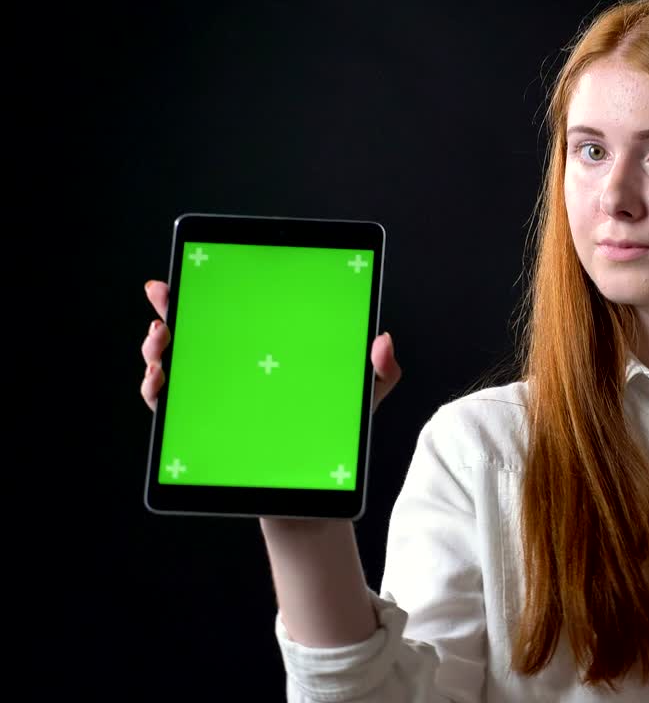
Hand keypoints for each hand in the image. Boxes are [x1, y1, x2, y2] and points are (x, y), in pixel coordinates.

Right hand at [139, 280, 401, 411]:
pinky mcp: (202, 431)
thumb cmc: (335, 435)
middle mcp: (233, 372)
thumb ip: (381, 369)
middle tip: (165, 298)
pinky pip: (168, 410)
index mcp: (265, 352)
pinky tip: (161, 382)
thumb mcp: (365, 396)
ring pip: (171, 367)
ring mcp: (214, 400)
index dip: (207, 291)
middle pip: (191, 334)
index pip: (231, 314)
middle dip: (169, 311)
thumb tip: (382, 339)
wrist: (318, 486)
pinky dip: (156, 392)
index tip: (190, 273)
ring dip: (157, 350)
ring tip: (163, 339)